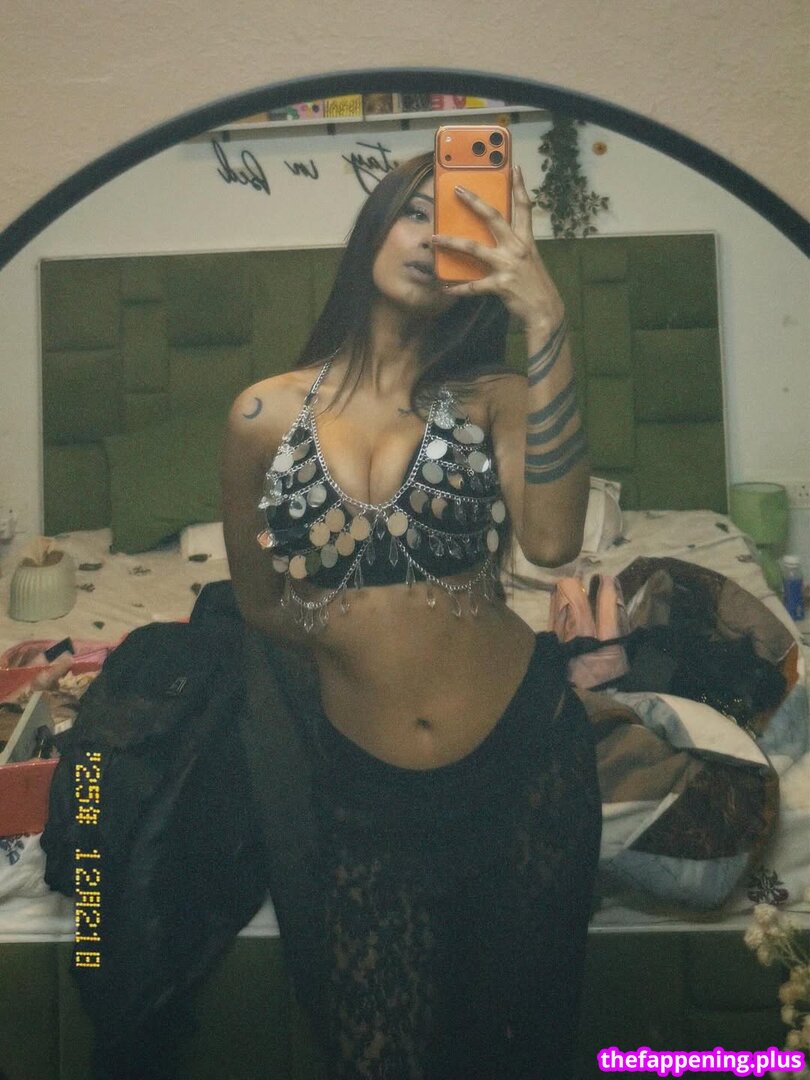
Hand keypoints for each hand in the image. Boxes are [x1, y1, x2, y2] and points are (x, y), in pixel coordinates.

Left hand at [432, 165, 564, 333]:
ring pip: (474, 248)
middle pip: (493, 217)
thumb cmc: (535, 286)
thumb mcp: (529, 260)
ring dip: (451, 242)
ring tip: (434, 238)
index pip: (524, 207)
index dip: (520, 187)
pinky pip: (473, 286)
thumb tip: (495, 241)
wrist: (545, 311)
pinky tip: (445, 288)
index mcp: (526, 240)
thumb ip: (514, 247)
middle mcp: (517, 248)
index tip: (515, 168)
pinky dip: (458, 288)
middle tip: (457, 189)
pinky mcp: (501, 284)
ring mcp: (508, 265)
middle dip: (474, 202)